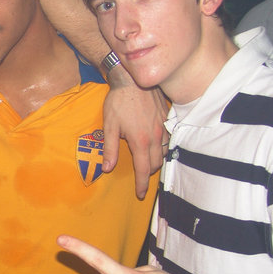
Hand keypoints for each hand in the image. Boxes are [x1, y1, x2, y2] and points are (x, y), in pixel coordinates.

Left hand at [103, 66, 168, 198]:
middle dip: (148, 173)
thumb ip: (109, 149)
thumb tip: (107, 168)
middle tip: (140, 177)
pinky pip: (167, 139)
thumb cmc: (118, 102)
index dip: (142, 184)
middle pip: (156, 164)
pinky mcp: (166, 119)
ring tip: (146, 163)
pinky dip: (161, 147)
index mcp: (140, 141)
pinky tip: (153, 146)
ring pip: (163, 152)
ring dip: (155, 160)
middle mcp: (155, 136)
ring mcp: (163, 127)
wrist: (131, 79)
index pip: (144, 169)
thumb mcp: (109, 126)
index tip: (140, 193)